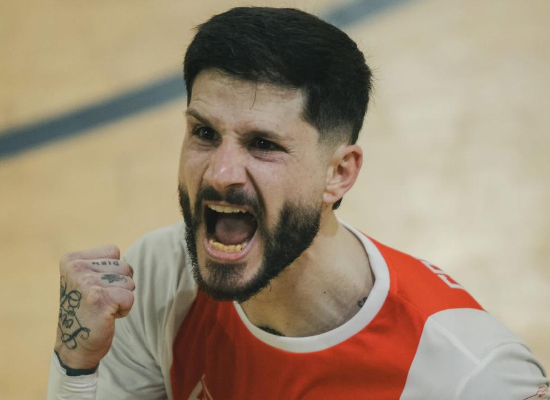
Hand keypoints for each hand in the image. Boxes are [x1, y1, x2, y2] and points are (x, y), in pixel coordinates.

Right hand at [54, 245, 134, 369]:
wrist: (75, 345)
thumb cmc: (87, 309)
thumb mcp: (86, 278)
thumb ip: (103, 264)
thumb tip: (128, 264)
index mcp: (71, 259)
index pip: (113, 252)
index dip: (113, 271)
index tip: (96, 288)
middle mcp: (76, 268)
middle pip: (124, 266)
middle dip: (119, 285)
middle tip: (100, 301)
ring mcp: (86, 283)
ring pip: (129, 281)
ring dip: (122, 297)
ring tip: (103, 308)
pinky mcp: (99, 299)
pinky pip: (130, 296)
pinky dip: (124, 309)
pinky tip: (107, 317)